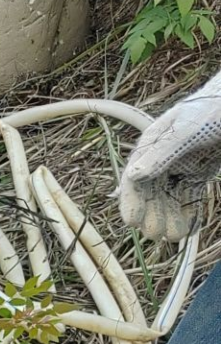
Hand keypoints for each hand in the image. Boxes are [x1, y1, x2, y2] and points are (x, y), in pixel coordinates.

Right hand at [120, 69, 220, 242]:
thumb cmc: (214, 108)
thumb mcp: (188, 128)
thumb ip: (163, 151)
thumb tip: (134, 175)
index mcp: (152, 145)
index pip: (134, 178)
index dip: (131, 200)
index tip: (133, 220)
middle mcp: (162, 159)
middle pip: (150, 193)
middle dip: (152, 214)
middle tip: (157, 234)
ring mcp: (180, 167)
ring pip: (169, 199)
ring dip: (169, 218)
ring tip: (175, 235)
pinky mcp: (198, 173)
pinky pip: (189, 197)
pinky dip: (189, 213)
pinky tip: (191, 227)